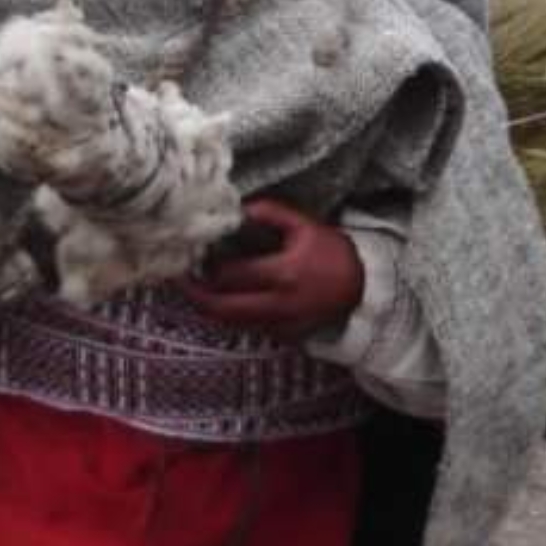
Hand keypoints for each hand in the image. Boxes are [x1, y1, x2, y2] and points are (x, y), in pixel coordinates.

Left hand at [180, 198, 364, 342]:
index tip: (191, 256)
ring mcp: (281, 325)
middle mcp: (278, 304)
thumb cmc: (333, 253)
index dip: (205, 267)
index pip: (230, 275)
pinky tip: (226, 298)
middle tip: (180, 280)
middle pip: (221, 307)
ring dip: (210, 307)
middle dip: (195, 294)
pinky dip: (233, 314)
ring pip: (231, 322)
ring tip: (196, 288)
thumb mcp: (305, 226)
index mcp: (283, 273)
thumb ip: (271, 214)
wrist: (364, 288)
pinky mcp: (285, 336)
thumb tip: (238, 209)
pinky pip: (249, 327)